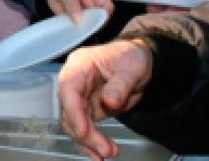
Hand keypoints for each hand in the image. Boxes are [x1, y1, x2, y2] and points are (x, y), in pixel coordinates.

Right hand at [58, 39, 153, 160]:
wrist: (140, 62)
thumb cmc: (131, 57)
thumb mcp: (131, 67)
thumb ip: (120, 84)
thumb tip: (109, 101)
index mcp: (80, 65)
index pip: (68, 89)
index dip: (74, 112)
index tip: (84, 131)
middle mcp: (74, 82)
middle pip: (70, 110)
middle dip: (85, 133)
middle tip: (104, 149)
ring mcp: (80, 97)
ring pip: (75, 123)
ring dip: (89, 141)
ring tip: (108, 152)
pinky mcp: (88, 110)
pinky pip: (85, 128)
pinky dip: (92, 142)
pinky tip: (100, 153)